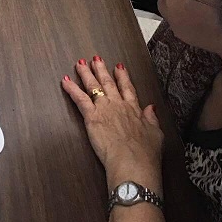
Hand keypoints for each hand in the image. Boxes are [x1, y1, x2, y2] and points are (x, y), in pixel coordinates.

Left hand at [63, 58, 164, 189]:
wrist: (133, 162)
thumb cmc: (146, 154)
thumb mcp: (156, 134)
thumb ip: (153, 119)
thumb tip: (151, 108)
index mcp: (134, 109)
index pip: (127, 89)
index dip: (122, 77)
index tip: (119, 67)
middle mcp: (118, 105)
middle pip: (108, 83)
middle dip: (101, 70)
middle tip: (96, 58)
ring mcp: (104, 109)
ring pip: (93, 86)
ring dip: (86, 74)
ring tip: (80, 63)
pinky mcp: (92, 117)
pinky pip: (80, 99)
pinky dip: (72, 89)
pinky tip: (65, 81)